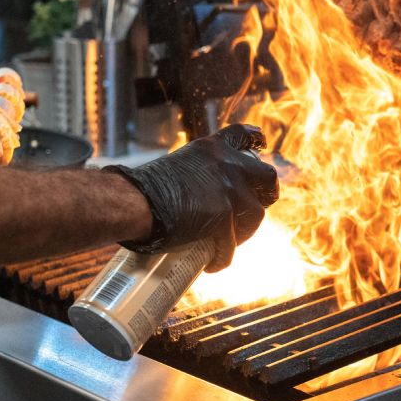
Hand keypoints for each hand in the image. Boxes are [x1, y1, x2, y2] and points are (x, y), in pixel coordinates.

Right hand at [108, 124, 279, 271]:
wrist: (134, 202)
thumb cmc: (142, 189)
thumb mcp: (177, 167)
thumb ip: (197, 175)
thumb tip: (203, 197)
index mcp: (212, 148)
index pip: (242, 136)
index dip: (255, 141)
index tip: (262, 145)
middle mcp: (226, 164)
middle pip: (267, 176)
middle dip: (267, 193)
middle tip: (253, 208)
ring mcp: (228, 189)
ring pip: (256, 215)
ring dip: (244, 232)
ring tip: (225, 243)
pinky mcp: (224, 217)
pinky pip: (231, 244)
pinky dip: (222, 257)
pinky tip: (212, 265)